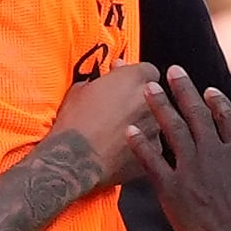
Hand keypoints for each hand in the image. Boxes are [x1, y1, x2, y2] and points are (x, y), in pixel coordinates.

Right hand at [47, 63, 162, 189]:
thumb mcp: (78, 91)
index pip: (147, 70)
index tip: (123, 81)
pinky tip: (122, 148)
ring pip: (154, 120)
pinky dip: (142, 145)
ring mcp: (154, 127)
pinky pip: (152, 144)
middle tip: (120, 106)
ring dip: (141, 122)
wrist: (77, 160)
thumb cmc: (75, 124)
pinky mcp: (154, 151)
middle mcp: (149, 100)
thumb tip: (101, 79)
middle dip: (139, 99)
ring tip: (118, 130)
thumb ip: (98, 80)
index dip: (134, 76)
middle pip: (154, 95)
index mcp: (133, 79)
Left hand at [128, 66, 230, 230]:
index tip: (208, 90)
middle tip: (172, 70)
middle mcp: (214, 153)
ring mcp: (191, 169)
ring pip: (173, 128)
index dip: (217, 102)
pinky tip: (129, 130)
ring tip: (148, 88)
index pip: (227, 117)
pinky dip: (140, 144)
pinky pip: (151, 160)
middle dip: (183, 89)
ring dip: (160, 105)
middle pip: (196, 113)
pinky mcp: (172, 189)